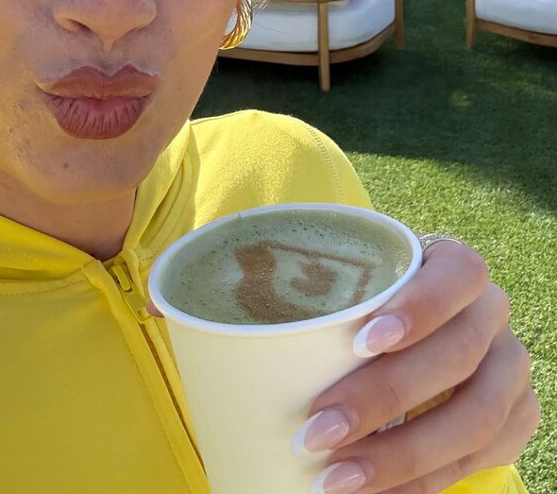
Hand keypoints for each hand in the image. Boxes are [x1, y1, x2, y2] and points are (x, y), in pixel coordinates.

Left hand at [294, 241, 539, 493]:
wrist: (410, 334)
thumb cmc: (363, 302)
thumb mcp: (348, 283)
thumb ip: (313, 294)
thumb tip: (220, 325)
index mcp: (455, 264)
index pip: (459, 273)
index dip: (419, 307)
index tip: (360, 342)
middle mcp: (491, 311)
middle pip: (459, 353)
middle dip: (385, 398)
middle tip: (316, 431)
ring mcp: (508, 366)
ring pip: (478, 416)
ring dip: (402, 455)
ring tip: (334, 479)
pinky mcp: (515, 416)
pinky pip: (482, 457)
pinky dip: (424, 482)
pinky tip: (374, 492)